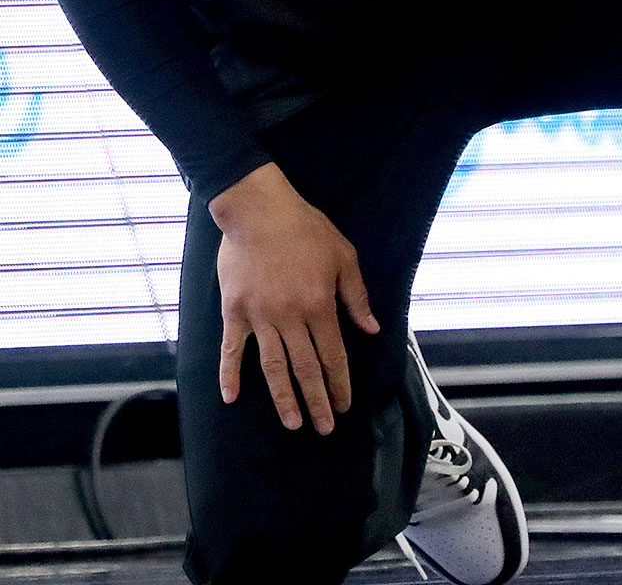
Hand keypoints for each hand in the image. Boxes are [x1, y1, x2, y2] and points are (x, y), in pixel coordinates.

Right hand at [209, 164, 379, 433]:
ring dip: (283, 398)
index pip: (334, 356)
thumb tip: (372, 330)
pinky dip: (229, 375)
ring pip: (273, 367)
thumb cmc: (307, 231)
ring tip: (292, 424)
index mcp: (320, 306)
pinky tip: (231, 398)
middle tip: (324, 428)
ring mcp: (259, 317)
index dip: (340, 384)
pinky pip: (231, 350)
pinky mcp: (234, 312)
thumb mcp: (344, 258)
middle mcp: (290, 318)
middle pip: (306, 369)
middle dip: (317, 401)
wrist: (259, 212)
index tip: (344, 406)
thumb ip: (356, 298)